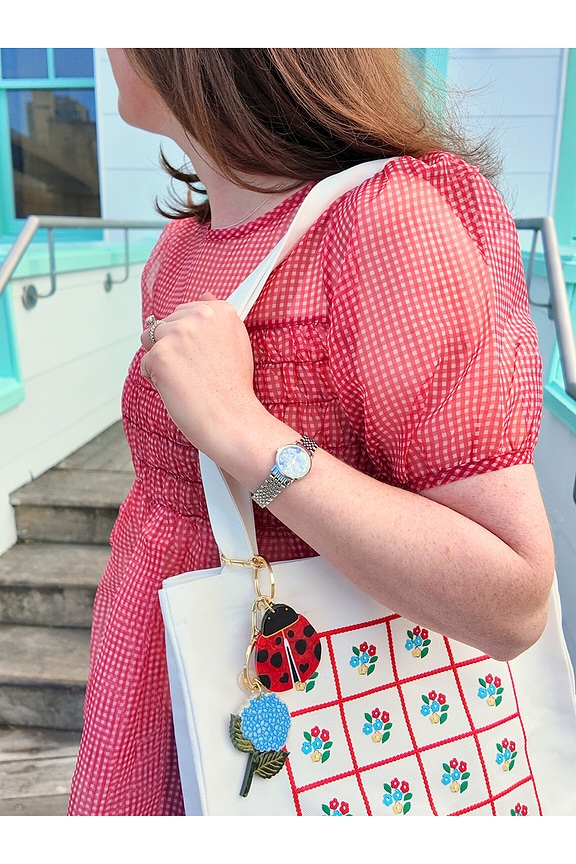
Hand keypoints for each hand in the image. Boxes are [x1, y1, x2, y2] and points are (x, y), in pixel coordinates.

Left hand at [140, 293, 264, 456]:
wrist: (232, 419)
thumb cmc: (233, 389)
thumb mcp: (235, 342)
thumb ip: (216, 318)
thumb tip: (205, 294)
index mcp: (220, 310)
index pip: (185, 312)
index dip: (189, 338)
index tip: (203, 356)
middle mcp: (200, 316)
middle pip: (165, 324)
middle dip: (173, 347)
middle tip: (196, 371)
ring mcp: (178, 334)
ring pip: (150, 340)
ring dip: (162, 360)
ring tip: (186, 379)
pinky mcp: (160, 355)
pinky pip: (145, 363)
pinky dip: (156, 379)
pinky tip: (178, 388)